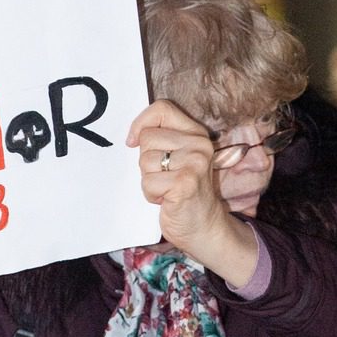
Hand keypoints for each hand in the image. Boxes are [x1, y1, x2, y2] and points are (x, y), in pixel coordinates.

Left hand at [127, 101, 258, 289]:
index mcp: (196, 133)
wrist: (204, 227)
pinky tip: (166, 200)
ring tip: (166, 189)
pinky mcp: (185, 182)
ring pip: (144, 161)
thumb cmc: (182, 192)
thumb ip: (161, 141)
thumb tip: (132, 135)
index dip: (141, 123)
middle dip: (145, 162)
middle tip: (163, 176)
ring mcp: (194, 163)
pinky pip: (148, 182)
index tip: (133, 141)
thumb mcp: (176, 159)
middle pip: (147, 138)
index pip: (162, 108)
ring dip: (148, 180)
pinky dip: (151, 194)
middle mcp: (199, 144)